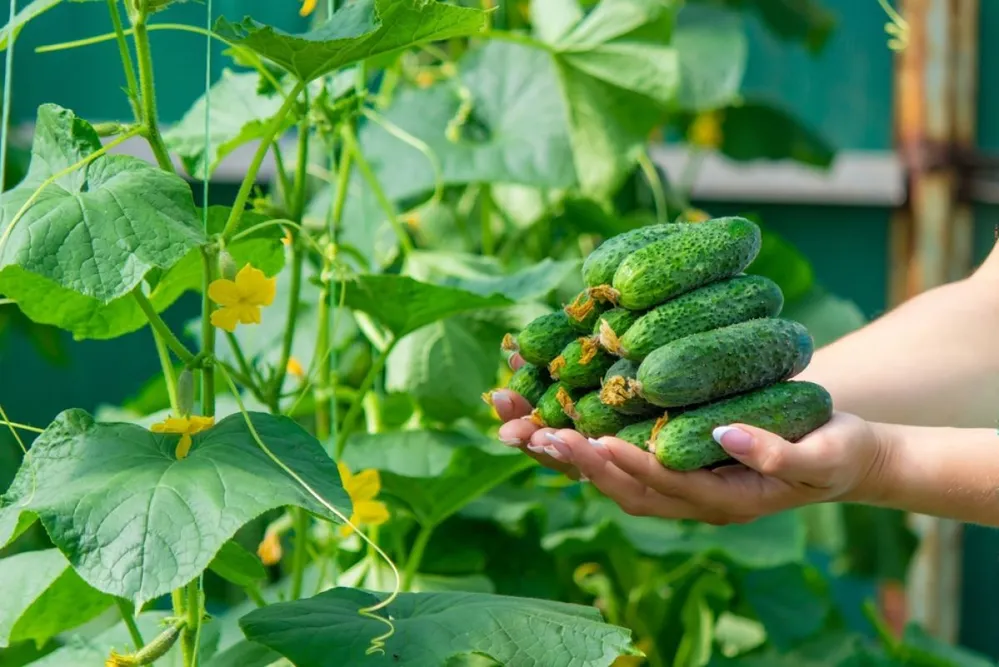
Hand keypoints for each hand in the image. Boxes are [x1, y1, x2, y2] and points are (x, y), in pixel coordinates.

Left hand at [492, 356, 888, 523]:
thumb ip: (779, 452)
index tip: (588, 438)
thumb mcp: (824, 453)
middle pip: (618, 485)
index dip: (624, 464)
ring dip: (560, 446)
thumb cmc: (838, 454)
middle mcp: (688, 498)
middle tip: (527, 430)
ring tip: (513, 418)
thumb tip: (726, 433)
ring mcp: (675, 481)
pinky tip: (545, 406)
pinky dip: (578, 430)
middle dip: (571, 458)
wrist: (841, 459)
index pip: (662, 487)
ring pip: (607, 471)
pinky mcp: (668, 458)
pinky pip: (616, 449)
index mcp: (723, 501)